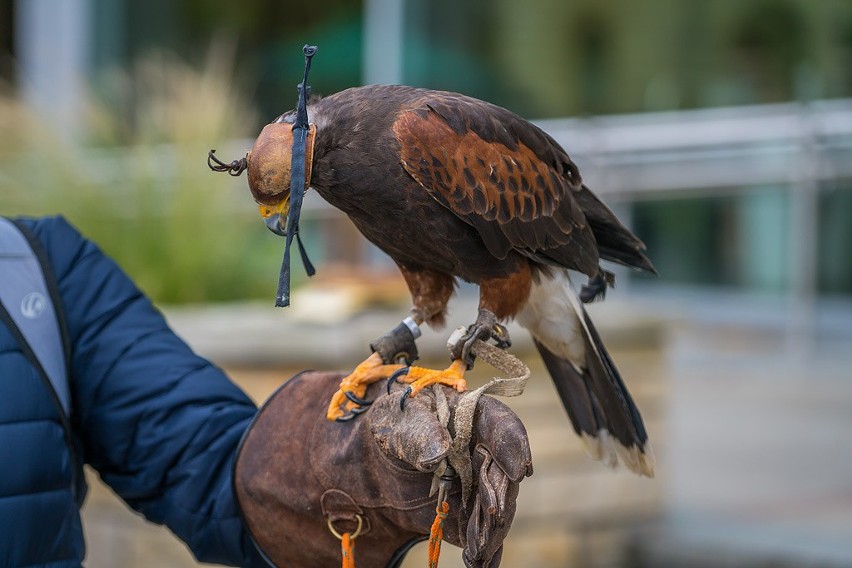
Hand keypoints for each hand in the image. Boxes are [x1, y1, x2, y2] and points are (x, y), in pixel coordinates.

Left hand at [235, 371, 532, 567]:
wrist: (335, 462)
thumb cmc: (366, 425)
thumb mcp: (386, 420)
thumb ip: (415, 430)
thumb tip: (441, 450)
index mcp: (458, 412)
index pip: (496, 422)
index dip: (511, 441)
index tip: (520, 465)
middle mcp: (467, 446)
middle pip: (498, 468)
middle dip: (500, 493)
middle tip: (493, 518)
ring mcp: (460, 481)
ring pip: (490, 502)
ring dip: (492, 527)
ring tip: (484, 550)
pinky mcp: (449, 512)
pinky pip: (473, 529)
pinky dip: (482, 547)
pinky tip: (481, 563)